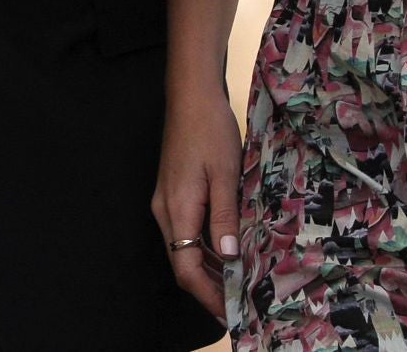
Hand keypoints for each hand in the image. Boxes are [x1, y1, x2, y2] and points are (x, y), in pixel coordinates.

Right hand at [151, 82, 241, 318]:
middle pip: (183, 263)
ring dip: (209, 268)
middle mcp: (166, 212)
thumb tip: (229, 255)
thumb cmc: (209, 129)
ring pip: (185, 249)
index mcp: (177, 210)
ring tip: (239, 282)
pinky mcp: (173, 193)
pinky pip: (187, 232)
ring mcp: (167, 202)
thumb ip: (225, 215)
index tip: (230, 310)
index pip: (186, 268)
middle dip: (210, 287)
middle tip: (240, 302)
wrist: (191, 96)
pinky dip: (206, 248)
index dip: (207, 293)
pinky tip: (227, 250)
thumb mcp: (225, 172)